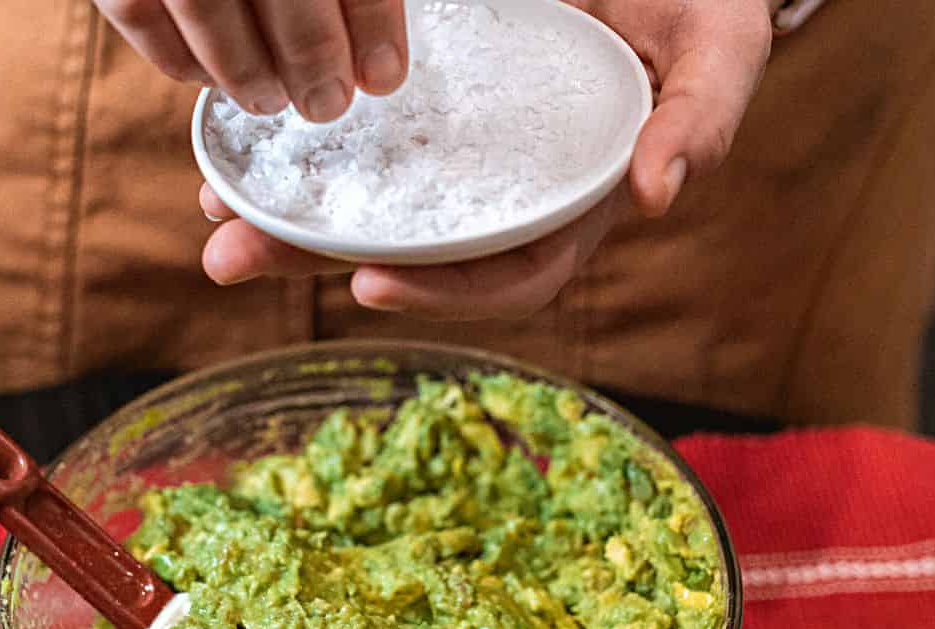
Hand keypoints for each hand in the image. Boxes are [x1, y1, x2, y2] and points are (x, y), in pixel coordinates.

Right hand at [93, 0, 407, 120]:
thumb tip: (374, 61)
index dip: (369, 19)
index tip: (383, 76)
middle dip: (308, 50)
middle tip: (326, 102)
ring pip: (200, 0)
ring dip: (242, 66)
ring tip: (269, 100)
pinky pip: (134, 8)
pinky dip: (177, 56)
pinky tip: (209, 78)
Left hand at [200, 0, 776, 319]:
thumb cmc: (697, 1)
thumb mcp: (720, 46)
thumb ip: (703, 118)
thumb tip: (657, 194)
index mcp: (572, 207)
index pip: (510, 275)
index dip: (444, 293)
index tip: (370, 284)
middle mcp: (506, 197)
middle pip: (414, 255)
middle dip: (322, 263)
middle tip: (234, 259)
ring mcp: (462, 156)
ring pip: (372, 207)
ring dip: (289, 221)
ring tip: (215, 218)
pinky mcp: (426, 107)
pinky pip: (362, 144)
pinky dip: (301, 155)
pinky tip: (239, 149)